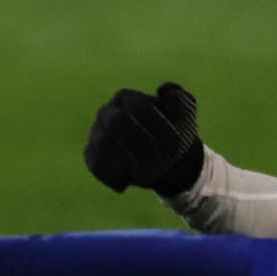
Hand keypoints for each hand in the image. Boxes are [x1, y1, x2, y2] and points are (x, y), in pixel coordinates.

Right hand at [83, 82, 204, 195]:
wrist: (166, 158)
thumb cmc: (173, 131)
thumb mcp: (184, 113)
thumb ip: (179, 99)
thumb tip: (163, 90)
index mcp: (128, 98)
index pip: (138, 106)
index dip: (158, 125)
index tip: (175, 145)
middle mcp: (108, 113)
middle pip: (116, 122)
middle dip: (139, 141)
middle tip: (158, 156)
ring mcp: (97, 134)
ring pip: (102, 143)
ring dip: (124, 159)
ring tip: (143, 172)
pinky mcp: (93, 156)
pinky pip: (95, 164)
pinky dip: (111, 176)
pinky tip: (125, 185)